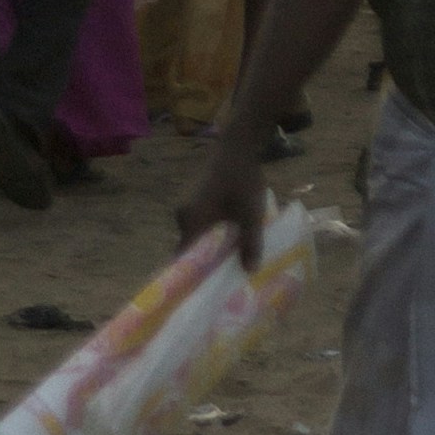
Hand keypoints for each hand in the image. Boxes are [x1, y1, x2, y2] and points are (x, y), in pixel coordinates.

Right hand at [177, 134, 268, 270]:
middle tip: (223, 279)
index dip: (194, 276)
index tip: (204, 291)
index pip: (184, 259)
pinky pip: (203, 224)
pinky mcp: (198, 200)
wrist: (239, 144)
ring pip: (199, 236)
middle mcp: (183, 216)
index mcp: (190, 222)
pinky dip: (215, 234)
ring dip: (213, 247)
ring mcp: (189, 207)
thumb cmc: (242, 179)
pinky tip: (231, 239)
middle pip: (192, 249)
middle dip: (207, 264)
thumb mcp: (251, 213)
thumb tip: (250, 272)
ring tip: (230, 262)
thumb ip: (250, 243)